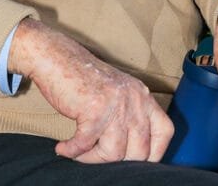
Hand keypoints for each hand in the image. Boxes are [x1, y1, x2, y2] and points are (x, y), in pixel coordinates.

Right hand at [10, 19, 171, 162]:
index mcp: (142, 95)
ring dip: (92, 158)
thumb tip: (131, 151)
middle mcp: (134, 101)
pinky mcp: (93, 111)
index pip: (164, 132)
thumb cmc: (79, 75)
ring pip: (114, 153)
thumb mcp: (115, 90)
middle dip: (116, 161)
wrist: (53, 56)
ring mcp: (115, 106)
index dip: (153, 152)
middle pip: (139, 151)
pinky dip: (73, 151)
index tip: (132, 158)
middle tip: (96, 156)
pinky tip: (63, 149)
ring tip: (77, 153)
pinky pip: (86, 144)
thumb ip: (128, 113)